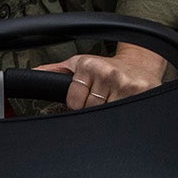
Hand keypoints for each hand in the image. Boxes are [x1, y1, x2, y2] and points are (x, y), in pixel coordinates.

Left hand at [39, 44, 168, 110]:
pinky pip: (123, 116)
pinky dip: (123, 114)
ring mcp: (126, 84)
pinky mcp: (143, 92)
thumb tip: (33, 73)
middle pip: (89, 110)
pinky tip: (126, 102)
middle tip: (104, 96)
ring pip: (105, 115)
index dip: (80, 103)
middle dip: (95, 108)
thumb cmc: (108, 66)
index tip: (91, 94)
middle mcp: (108, 73)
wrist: (141, 61)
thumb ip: (56, 71)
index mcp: (90, 66)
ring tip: (115, 98)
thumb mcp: (81, 64)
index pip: (74, 102)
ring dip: (109, 111)